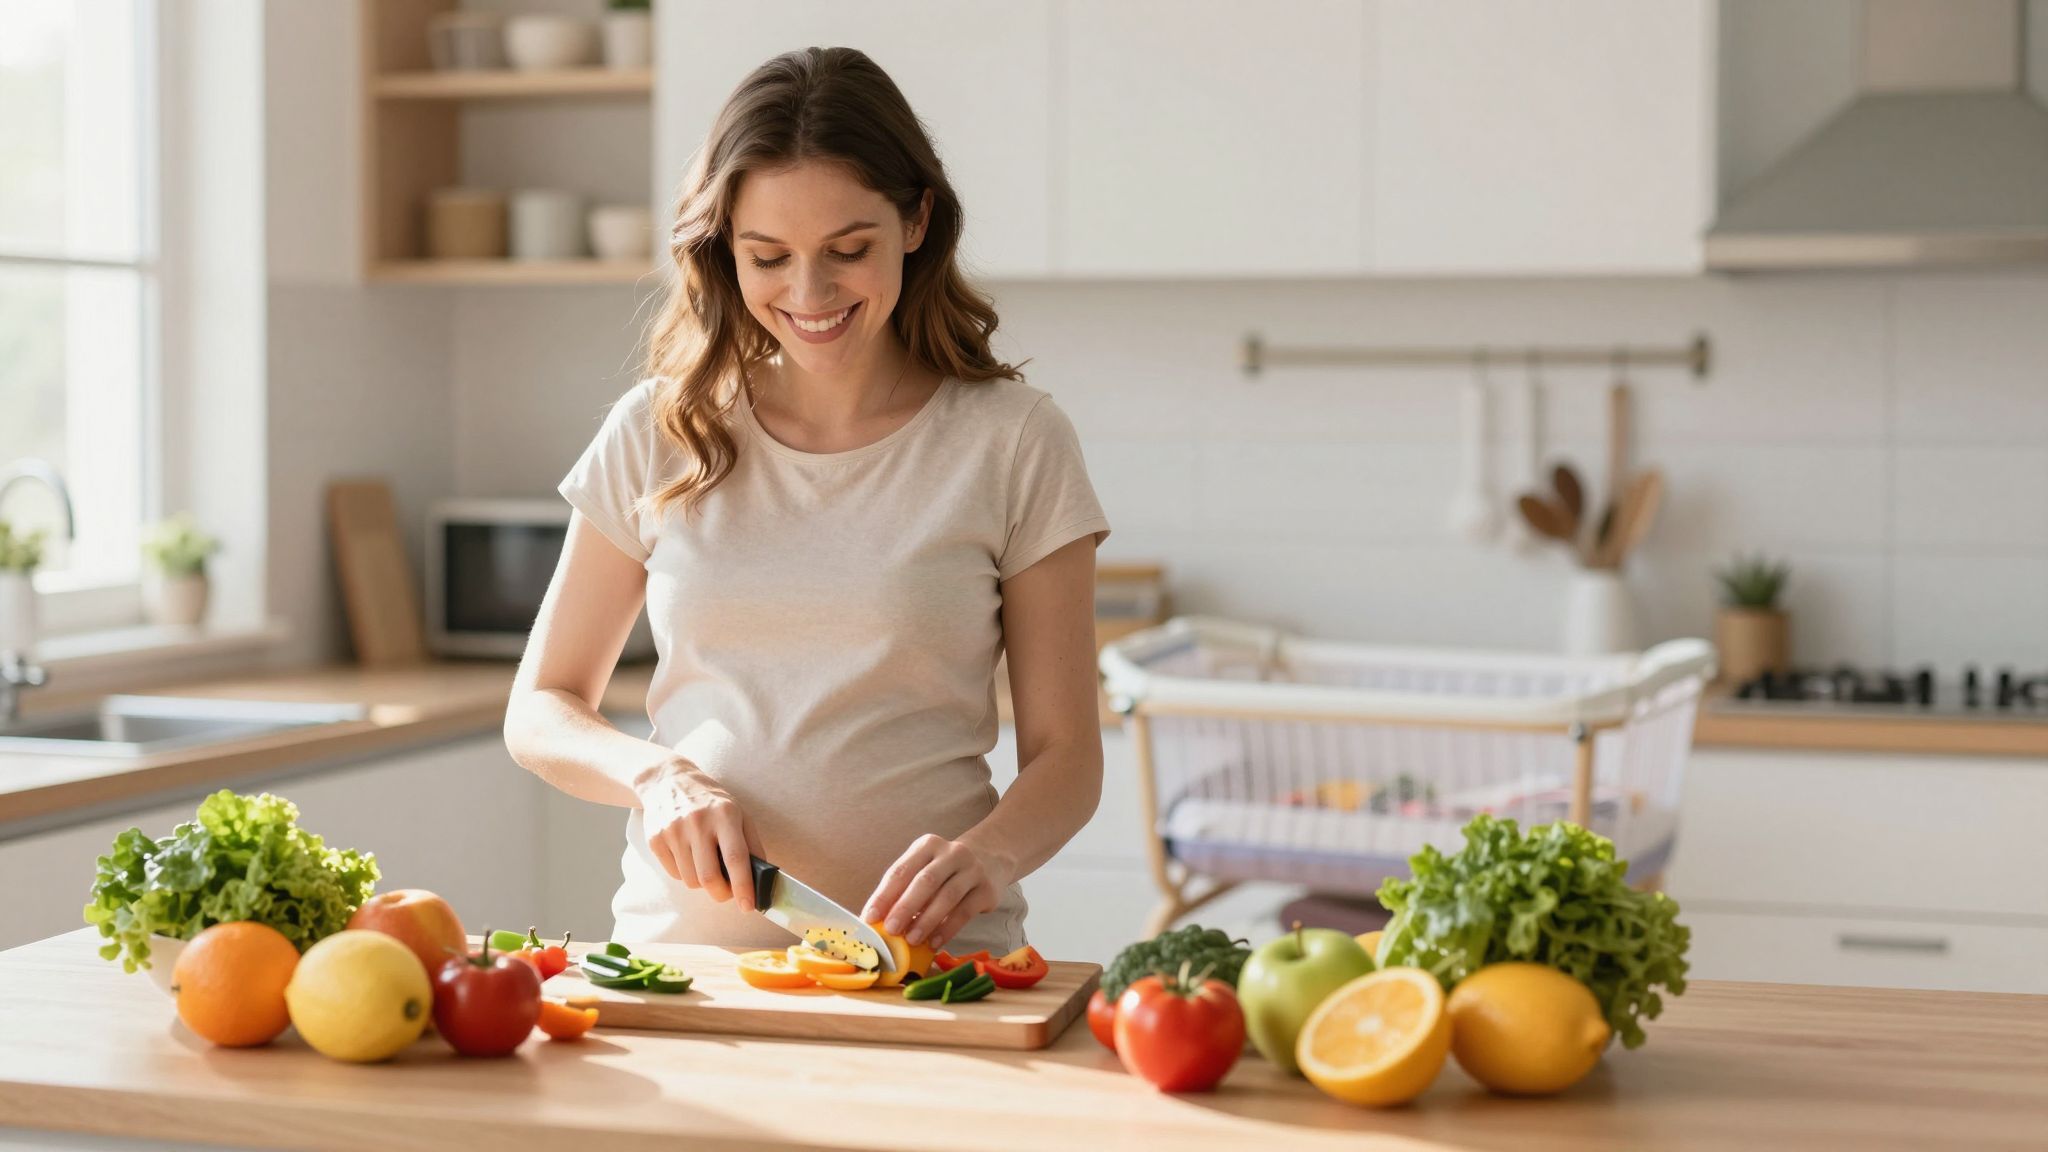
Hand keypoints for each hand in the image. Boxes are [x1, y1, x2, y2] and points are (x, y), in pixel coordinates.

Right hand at [634, 758, 763, 910]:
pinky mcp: (655, 839)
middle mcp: (697, 822)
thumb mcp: (738, 813)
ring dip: (702, 882)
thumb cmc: (710, 801)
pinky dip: (685, 873)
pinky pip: (675, 874)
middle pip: (709, 878)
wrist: (668, 781)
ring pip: (691, 881)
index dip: (743, 886)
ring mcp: (673, 830)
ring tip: (705, 862)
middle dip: (721, 894)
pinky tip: (688, 854)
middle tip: (727, 892)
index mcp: (725, 814)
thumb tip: (760, 878)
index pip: (736, 858)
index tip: (748, 906)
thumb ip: (752, 844)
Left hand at [861, 834, 1010, 949]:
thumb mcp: (925, 868)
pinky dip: (947, 929)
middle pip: (925, 881)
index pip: (901, 870)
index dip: (884, 895)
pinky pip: (965, 912)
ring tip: (911, 940)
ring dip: (926, 920)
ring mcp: (972, 870)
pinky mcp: (986, 890)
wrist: (991, 858)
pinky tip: (934, 942)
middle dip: (905, 907)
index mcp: (927, 846)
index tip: (870, 917)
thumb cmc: (946, 870)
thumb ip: (904, 890)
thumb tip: (877, 922)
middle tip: (891, 930)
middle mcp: (951, 853)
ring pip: (947, 896)